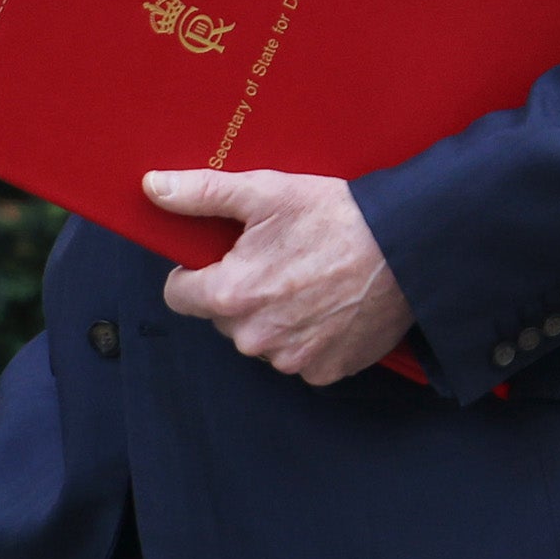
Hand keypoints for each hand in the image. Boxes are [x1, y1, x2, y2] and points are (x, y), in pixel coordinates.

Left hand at [148, 168, 413, 383]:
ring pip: (261, 339)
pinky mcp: (325, 371)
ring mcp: (291, 360)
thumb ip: (202, 193)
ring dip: (274, 317)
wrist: (406, 248)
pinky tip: (329, 307)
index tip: (219, 258)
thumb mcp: (265, 192)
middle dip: (239, 293)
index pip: (179, 296)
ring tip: (308, 282)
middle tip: (276, 260)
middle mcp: (255, 337)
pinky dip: (308, 337)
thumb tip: (152, 188)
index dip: (194, 274)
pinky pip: (299, 358)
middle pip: (223, 318)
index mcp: (231, 294)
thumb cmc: (335, 217)